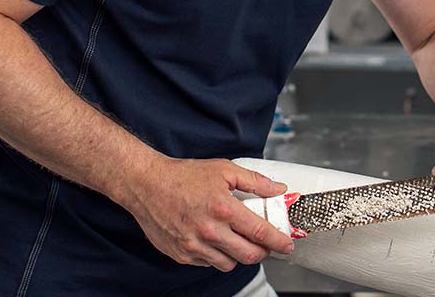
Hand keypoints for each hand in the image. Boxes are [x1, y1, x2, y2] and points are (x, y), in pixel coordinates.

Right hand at [116, 157, 294, 270]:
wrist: (146, 185)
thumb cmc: (183, 176)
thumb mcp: (223, 170)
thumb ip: (254, 181)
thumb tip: (278, 189)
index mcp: (223, 209)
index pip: (261, 233)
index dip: (279, 241)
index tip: (287, 244)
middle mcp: (210, 231)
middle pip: (249, 255)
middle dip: (263, 252)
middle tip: (265, 245)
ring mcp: (194, 246)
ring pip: (229, 263)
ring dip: (239, 256)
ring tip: (237, 240)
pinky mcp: (181, 255)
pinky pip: (208, 263)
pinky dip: (216, 256)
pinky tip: (215, 241)